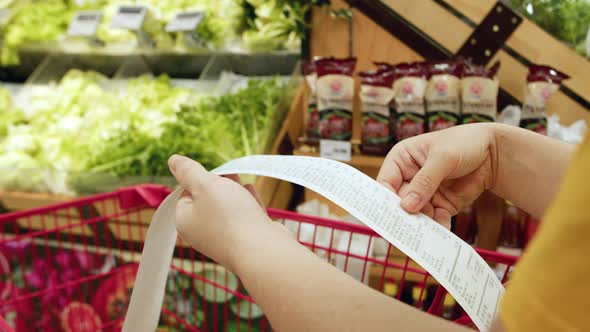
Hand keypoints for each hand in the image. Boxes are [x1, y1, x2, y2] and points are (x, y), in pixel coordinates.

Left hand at [168, 155, 271, 271]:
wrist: (262, 251)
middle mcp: (202, 233)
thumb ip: (189, 171)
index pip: (185, 194)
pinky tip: (251, 189)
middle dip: (218, 185)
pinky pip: (244, 217)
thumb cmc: (230, 217)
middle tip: (228, 172)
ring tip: (240, 179)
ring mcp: (226, 239)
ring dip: (234, 193)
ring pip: (227, 210)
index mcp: (185, 221)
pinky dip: (247, 202)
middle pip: (207, 202)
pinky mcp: (247, 241)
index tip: (213, 172)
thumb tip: (173, 160)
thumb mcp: (205, 185)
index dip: (198, 179)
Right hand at [377, 124, 497, 227]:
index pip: (385, 182)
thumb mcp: (443, 158)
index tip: (388, 216)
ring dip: (421, 224)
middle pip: (399, 202)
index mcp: (401, 160)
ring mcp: (424, 193)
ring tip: (426, 234)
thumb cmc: (464, 143)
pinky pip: (434, 219)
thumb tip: (406, 206)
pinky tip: (441, 233)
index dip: (384, 199)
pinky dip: (437, 227)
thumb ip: (425, 181)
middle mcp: (409, 177)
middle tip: (407, 229)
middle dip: (404, 215)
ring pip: (416, 214)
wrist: (494, 153)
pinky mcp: (439, 204)